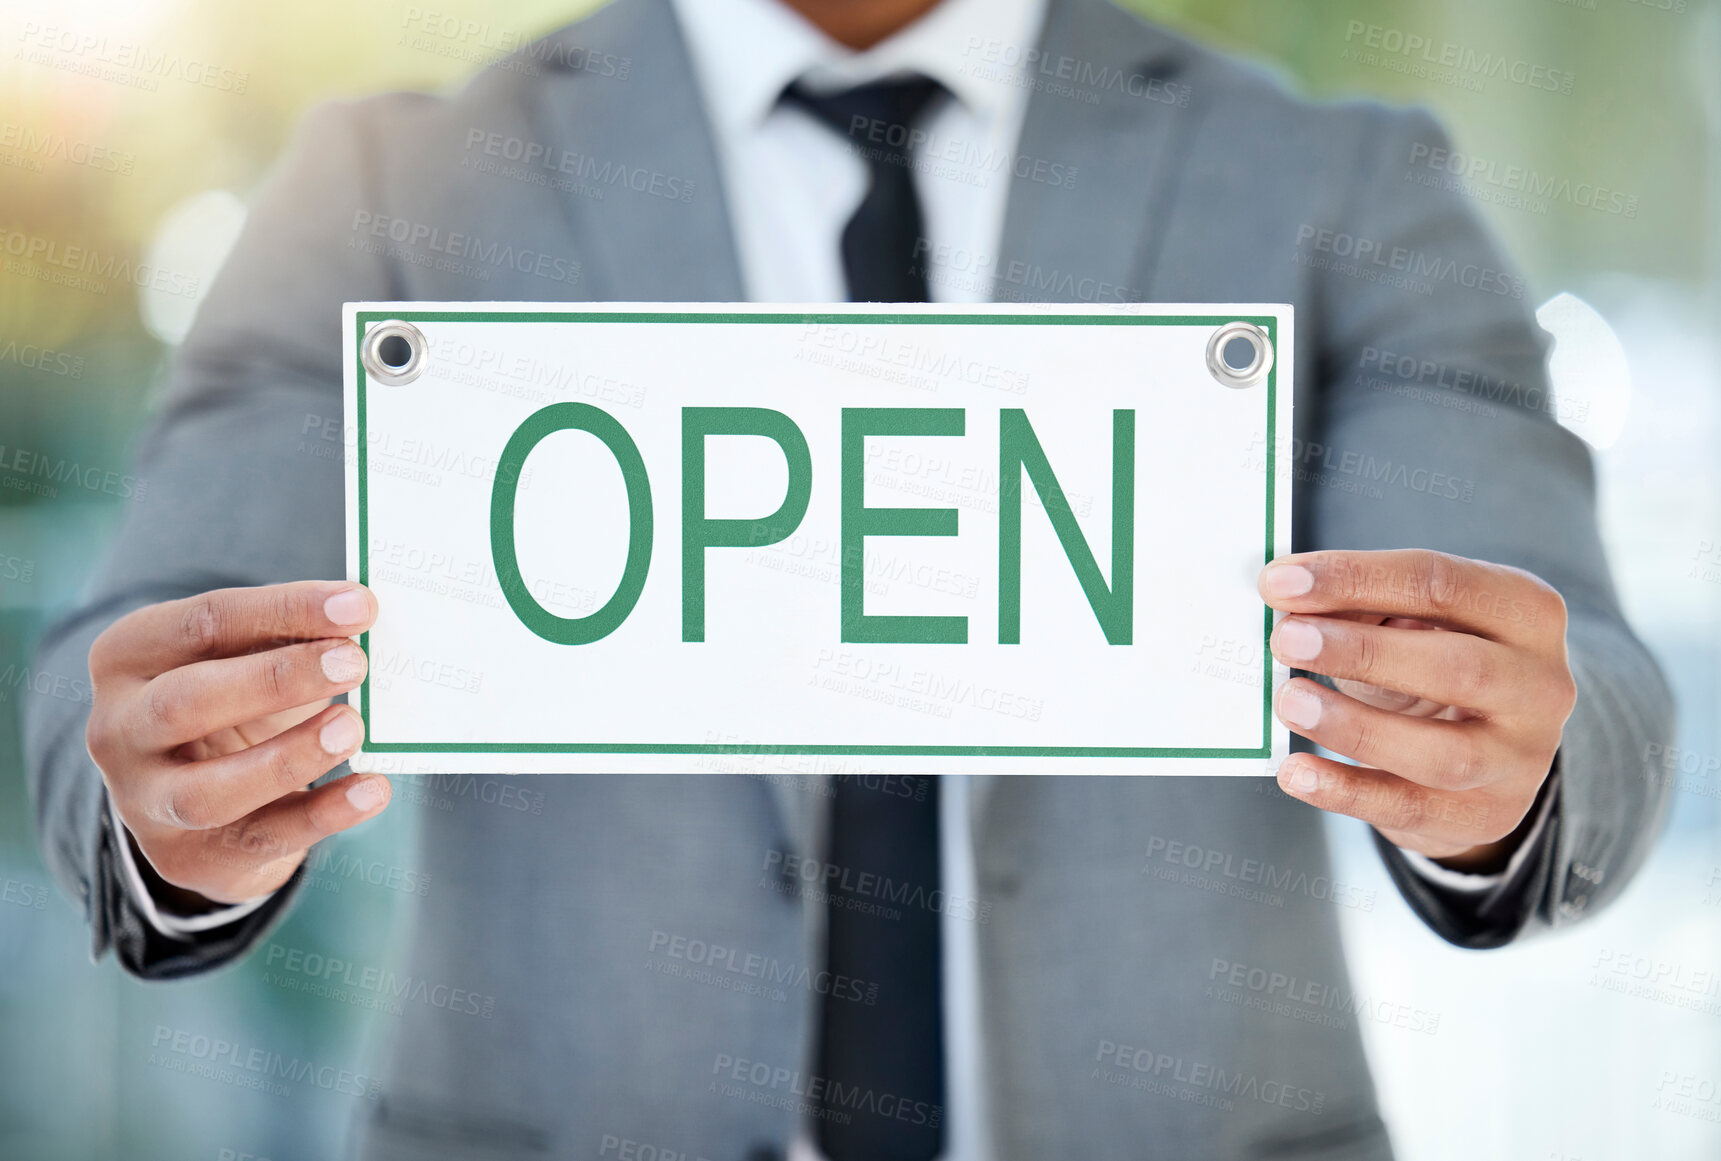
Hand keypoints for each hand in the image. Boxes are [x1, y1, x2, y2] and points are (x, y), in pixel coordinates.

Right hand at [86, 581, 387, 905]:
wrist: (204, 805)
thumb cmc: (235, 706)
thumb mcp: (247, 660)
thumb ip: (290, 639)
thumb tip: (363, 617)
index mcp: (128, 658)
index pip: (204, 623)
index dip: (285, 610)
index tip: (361, 606)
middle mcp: (118, 731)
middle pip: (186, 702)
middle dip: (275, 679)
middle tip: (353, 662)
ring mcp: (144, 803)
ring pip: (206, 791)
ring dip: (288, 757)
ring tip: (353, 728)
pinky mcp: (187, 859)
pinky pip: (260, 839)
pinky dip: (324, 814)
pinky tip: (372, 789)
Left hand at [1257, 549, 1575, 870]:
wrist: (1485, 751)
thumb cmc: (1433, 664)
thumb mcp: (1410, 622)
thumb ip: (1360, 606)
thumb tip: (1290, 604)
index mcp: (1527, 612)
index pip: (1442, 584)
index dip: (1356, 578)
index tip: (1280, 581)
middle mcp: (1542, 686)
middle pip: (1460, 668)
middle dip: (1364, 652)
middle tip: (1286, 639)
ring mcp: (1522, 759)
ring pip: (1444, 753)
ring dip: (1355, 726)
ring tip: (1289, 701)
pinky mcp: (1488, 816)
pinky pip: (1410, 808)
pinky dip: (1345, 791)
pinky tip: (1296, 771)